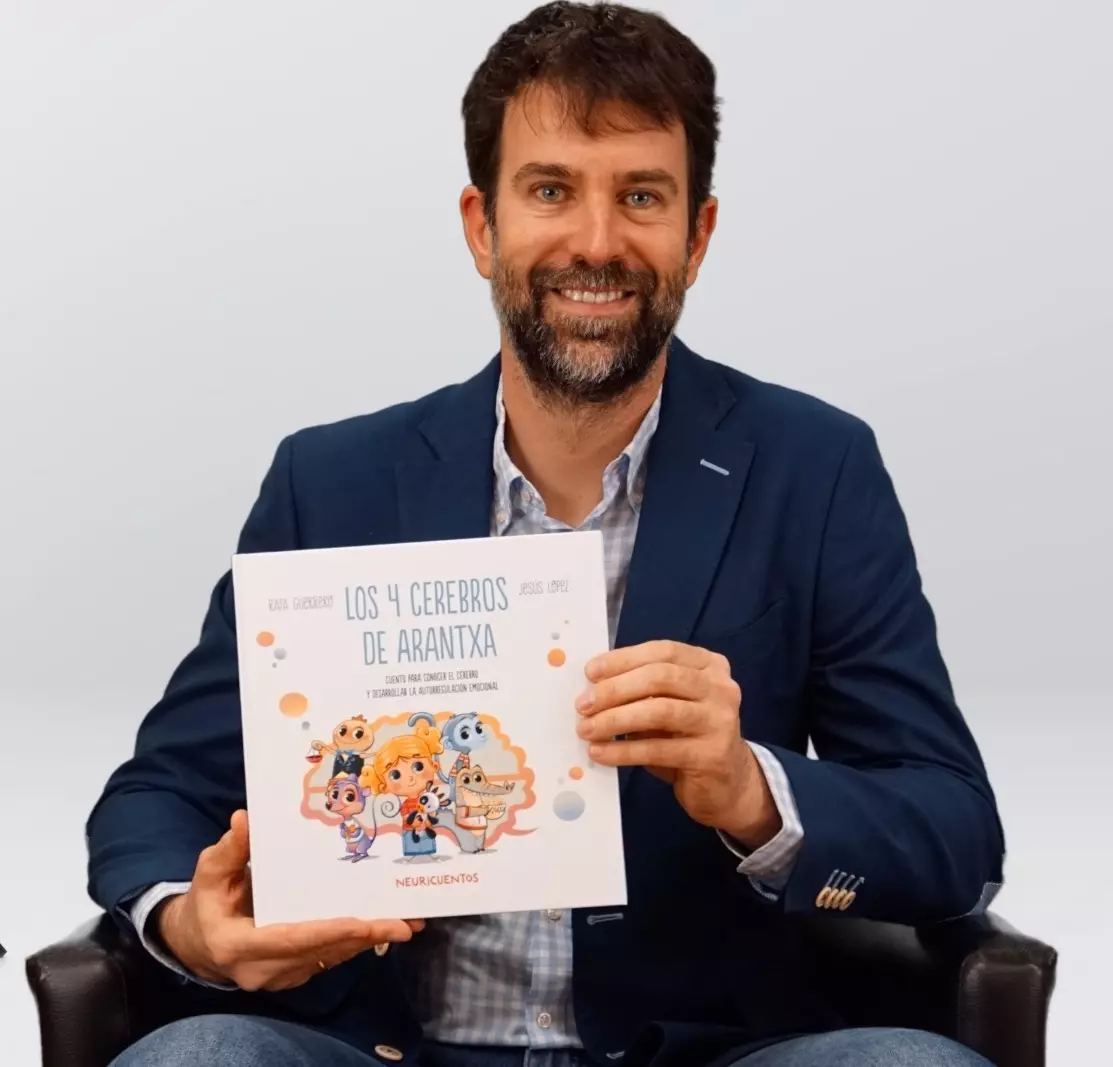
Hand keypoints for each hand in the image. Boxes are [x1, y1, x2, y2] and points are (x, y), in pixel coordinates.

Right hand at [156, 809, 422, 990]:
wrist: (195, 942)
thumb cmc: (205, 902)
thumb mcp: (209, 872)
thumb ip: (229, 849)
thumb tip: (246, 819)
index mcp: (239, 945)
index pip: (292, 939)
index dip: (331, 930)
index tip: (366, 923)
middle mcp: (262, 969)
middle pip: (321, 951)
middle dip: (366, 936)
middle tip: (406, 923)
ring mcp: (280, 977)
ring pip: (331, 957)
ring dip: (369, 941)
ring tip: (408, 923)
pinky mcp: (293, 974)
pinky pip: (328, 958)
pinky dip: (356, 943)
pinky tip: (383, 928)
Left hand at [575, 640, 780, 848]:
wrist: (726, 783)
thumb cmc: (687, 736)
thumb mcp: (668, 704)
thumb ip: (642, 689)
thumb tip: (591, 686)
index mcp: (709, 664)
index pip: (663, 651)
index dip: (624, 659)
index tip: (590, 672)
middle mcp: (721, 687)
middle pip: (661, 677)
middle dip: (615, 689)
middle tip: (583, 705)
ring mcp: (720, 720)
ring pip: (660, 711)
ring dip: (616, 719)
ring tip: (587, 729)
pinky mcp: (712, 755)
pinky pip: (659, 749)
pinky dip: (624, 750)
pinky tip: (601, 753)